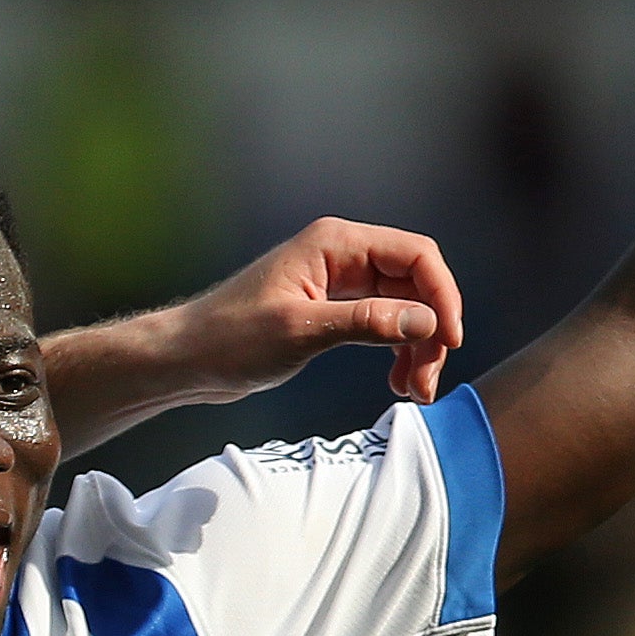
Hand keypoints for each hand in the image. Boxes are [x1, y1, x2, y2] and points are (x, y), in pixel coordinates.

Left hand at [165, 220, 468, 409]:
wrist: (186, 359)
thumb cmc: (229, 339)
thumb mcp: (301, 331)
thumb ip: (366, 323)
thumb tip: (427, 321)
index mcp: (335, 243)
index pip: (416, 255)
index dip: (442, 296)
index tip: (448, 342)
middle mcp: (341, 255)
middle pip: (415, 283)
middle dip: (429, 331)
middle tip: (427, 382)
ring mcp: (337, 282)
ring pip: (403, 306)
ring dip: (416, 346)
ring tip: (413, 391)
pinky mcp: (331, 309)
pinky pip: (382, 322)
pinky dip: (395, 350)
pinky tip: (397, 381)